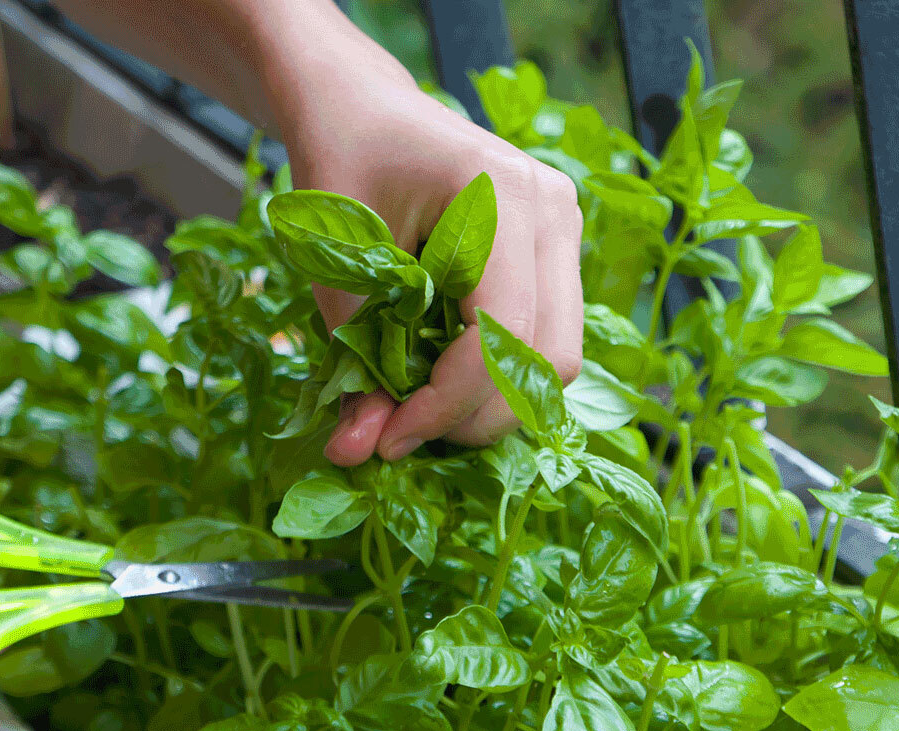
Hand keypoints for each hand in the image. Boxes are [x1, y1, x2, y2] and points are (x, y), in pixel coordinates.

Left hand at [270, 37, 583, 465]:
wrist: (360, 108)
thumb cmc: (340, 165)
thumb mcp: (334, 268)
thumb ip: (353, 361)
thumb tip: (356, 454)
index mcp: (500, 198)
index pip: (500, 338)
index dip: (445, 406)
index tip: (387, 439)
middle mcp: (553, 211)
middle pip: (548, 362)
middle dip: (474, 416)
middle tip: (402, 432)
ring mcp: (564, 228)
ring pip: (557, 359)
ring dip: (491, 402)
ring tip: (421, 407)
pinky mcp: (557, 249)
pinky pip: (547, 337)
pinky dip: (499, 375)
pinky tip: (444, 373)